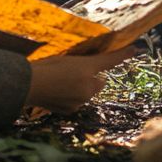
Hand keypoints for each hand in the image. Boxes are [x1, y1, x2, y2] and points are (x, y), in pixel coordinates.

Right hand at [24, 44, 142, 113]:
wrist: (28, 85)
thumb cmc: (49, 67)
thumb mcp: (72, 59)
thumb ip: (96, 60)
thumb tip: (125, 53)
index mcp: (89, 74)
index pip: (109, 62)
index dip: (119, 56)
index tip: (133, 50)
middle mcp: (88, 89)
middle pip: (96, 82)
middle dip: (89, 77)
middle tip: (72, 70)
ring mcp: (78, 102)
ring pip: (85, 92)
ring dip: (78, 87)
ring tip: (60, 80)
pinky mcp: (68, 111)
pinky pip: (74, 102)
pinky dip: (69, 97)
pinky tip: (56, 91)